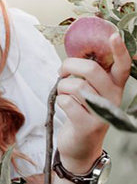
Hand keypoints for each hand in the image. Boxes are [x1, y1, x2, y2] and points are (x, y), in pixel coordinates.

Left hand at [56, 32, 132, 172]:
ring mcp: (103, 114)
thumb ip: (88, 76)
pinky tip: (64, 107)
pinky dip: (60, 101)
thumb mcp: (90, 93)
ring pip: (76, 85)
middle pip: (92, 70)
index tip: (113, 35)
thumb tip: (74, 55)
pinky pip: (66, 102)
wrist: (80, 148)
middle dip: (70, 65)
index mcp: (115, 87)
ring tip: (63, 93)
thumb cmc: (82, 113)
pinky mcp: (88, 126)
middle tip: (62, 71)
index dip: (120, 50)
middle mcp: (113, 99)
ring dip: (62, 86)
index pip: (123, 66)